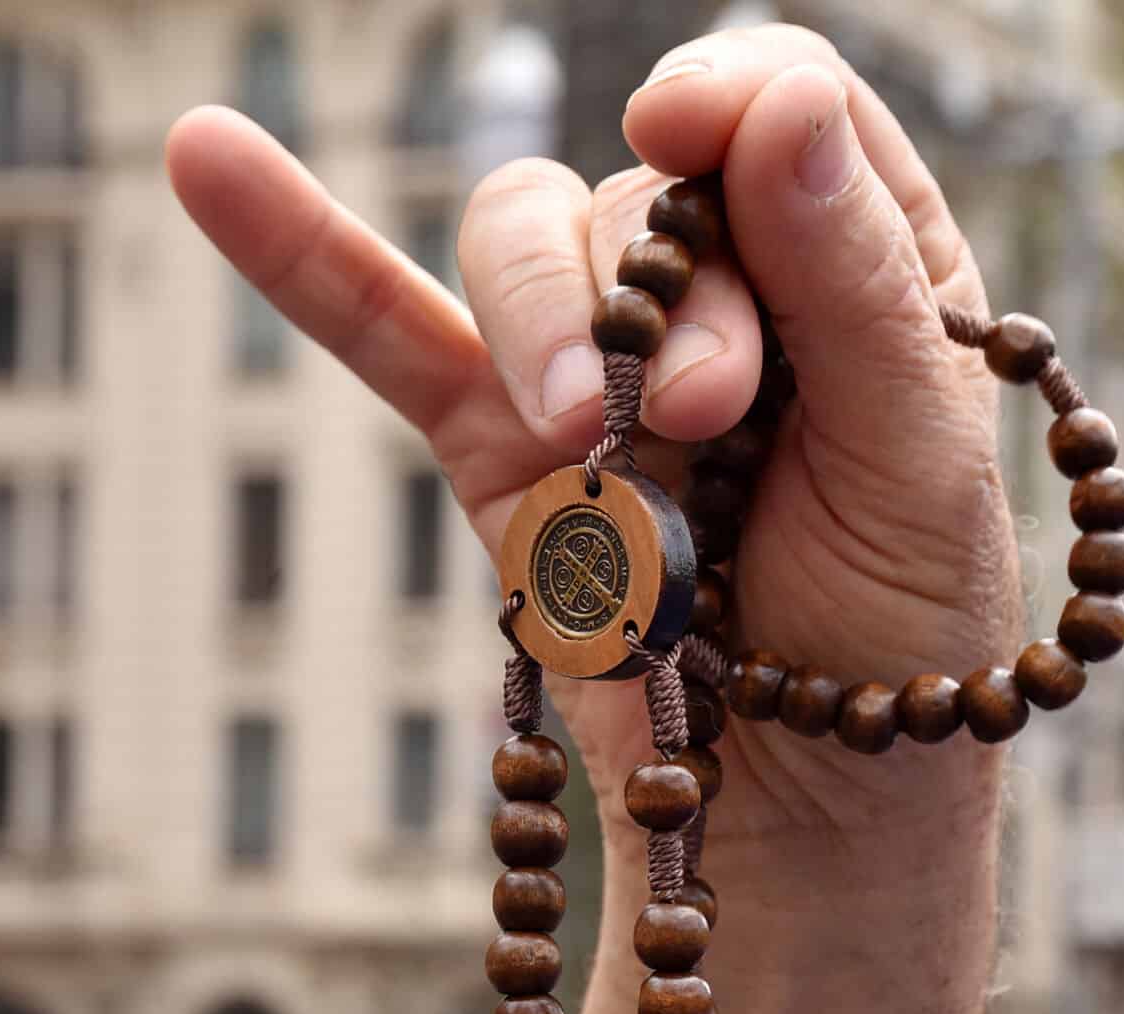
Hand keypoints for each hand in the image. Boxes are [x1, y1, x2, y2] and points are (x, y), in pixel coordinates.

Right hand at [166, 24, 1017, 861]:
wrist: (802, 808)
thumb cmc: (893, 638)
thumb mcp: (917, 458)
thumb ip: (854, 279)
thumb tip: (775, 95)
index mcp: (855, 266)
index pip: (781, 109)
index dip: (732, 100)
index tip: (694, 136)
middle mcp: (719, 298)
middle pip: (641, 190)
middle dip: (667, 295)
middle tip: (715, 418)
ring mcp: (595, 370)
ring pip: (523, 238)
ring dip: (540, 311)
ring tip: (579, 432)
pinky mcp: (497, 453)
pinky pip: (390, 335)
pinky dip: (301, 253)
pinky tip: (206, 159)